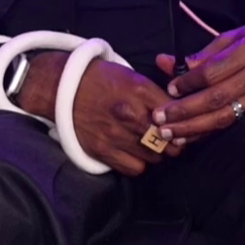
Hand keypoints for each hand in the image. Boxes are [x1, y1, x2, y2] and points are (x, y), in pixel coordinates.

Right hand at [20, 52, 172, 175]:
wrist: (62, 87)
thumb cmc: (101, 80)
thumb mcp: (132, 76)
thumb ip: (155, 95)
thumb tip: (177, 114)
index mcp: (140, 89)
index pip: (175, 113)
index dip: (181, 121)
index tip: (179, 125)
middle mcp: (129, 112)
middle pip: (168, 139)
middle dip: (172, 141)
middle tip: (169, 140)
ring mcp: (116, 133)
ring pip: (154, 156)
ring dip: (156, 153)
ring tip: (150, 146)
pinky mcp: (102, 150)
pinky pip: (134, 168)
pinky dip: (138, 164)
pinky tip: (135, 154)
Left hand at [151, 18, 244, 142]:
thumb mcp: (238, 33)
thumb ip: (206, 51)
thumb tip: (172, 63)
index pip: (214, 72)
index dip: (189, 82)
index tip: (170, 88)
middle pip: (216, 98)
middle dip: (185, 110)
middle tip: (160, 118)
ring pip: (224, 116)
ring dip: (194, 128)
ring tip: (169, 133)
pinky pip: (232, 121)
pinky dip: (209, 131)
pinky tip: (190, 137)